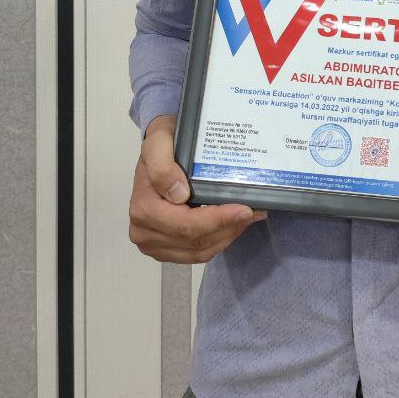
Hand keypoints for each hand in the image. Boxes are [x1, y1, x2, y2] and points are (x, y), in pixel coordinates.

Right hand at [129, 115, 266, 263]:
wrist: (157, 150)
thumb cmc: (161, 144)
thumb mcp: (158, 142)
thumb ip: (163, 165)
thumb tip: (179, 194)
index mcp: (143, 209)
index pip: (186, 225)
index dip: (218, 220)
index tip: (244, 209)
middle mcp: (144, 232)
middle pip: (195, 242)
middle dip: (229, 228)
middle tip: (254, 212)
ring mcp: (154, 244)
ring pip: (199, 252)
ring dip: (227, 237)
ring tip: (248, 218)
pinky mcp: (165, 250)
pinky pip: (196, 254)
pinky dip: (218, 241)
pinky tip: (232, 225)